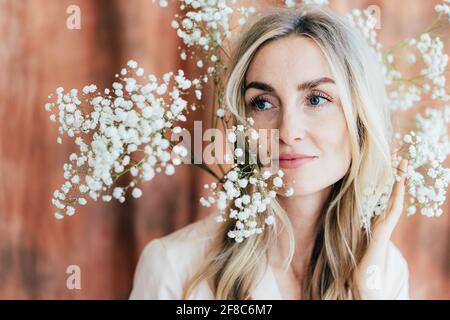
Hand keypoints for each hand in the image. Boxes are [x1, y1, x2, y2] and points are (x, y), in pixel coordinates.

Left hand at [353, 158, 407, 298]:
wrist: (360, 273)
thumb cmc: (353, 251)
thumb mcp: (348, 226)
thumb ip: (347, 214)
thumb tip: (336, 198)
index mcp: (373, 214)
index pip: (379, 190)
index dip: (383, 174)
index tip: (384, 157)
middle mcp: (382, 216)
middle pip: (389, 189)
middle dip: (394, 171)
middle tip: (398, 152)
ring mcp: (385, 222)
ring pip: (394, 195)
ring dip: (399, 178)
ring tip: (403, 161)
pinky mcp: (385, 229)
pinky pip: (394, 208)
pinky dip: (398, 194)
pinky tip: (400, 181)